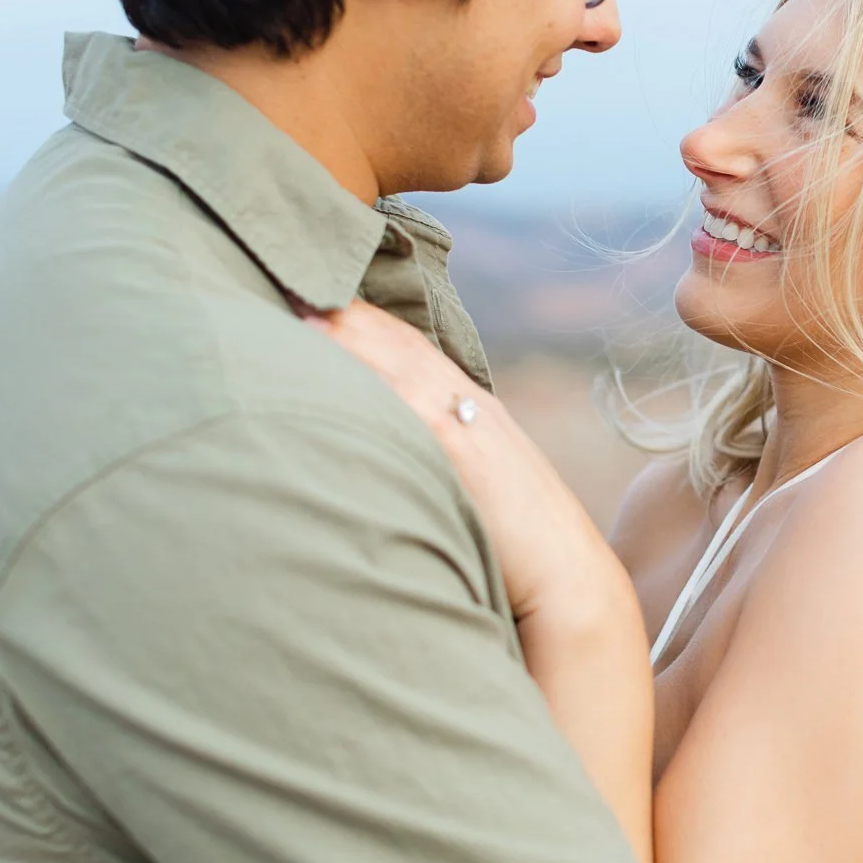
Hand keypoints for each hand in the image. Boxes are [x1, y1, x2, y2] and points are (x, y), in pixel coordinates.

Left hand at [308, 302, 626, 622]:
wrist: (569, 583)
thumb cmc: (521, 553)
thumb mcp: (483, 495)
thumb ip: (444, 471)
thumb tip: (395, 473)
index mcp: (477, 415)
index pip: (415, 351)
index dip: (369, 323)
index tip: (323, 296)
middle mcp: (472, 408)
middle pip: (401, 344)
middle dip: (349, 312)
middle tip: (293, 279)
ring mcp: (467, 423)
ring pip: (398, 360)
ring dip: (348, 329)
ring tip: (297, 301)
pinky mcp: (460, 447)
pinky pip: (403, 394)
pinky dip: (365, 368)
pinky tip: (327, 350)